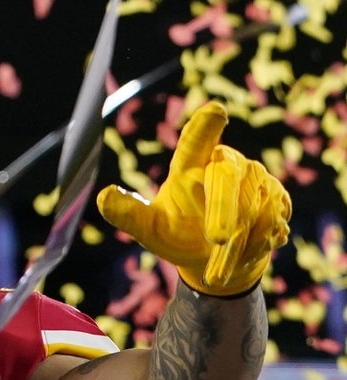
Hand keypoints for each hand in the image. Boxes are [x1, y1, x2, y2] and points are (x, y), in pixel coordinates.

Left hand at [97, 102, 291, 296]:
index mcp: (190, 165)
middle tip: (216, 241)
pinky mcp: (277, 198)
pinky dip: (260, 243)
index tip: (216, 110)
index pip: (195, 142)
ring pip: (253, 206)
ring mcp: (256, 180)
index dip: (205, 126)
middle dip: (224, 210)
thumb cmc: (178, 237)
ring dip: (240, 242)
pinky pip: (274, 219)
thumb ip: (128, 214)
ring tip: (220, 269)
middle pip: (227, 177)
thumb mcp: (150, 230)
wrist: (216, 263)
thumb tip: (103, 196)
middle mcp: (225, 165)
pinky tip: (248, 253)